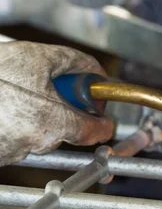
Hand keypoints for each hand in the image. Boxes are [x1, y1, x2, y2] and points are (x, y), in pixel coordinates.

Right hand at [0, 42, 113, 166]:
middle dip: (64, 110)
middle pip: (64, 130)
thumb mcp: (40, 56)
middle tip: (51, 88)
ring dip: (37, 115)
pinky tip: (5, 104)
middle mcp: (34, 143)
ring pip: (38, 133)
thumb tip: (97, 72)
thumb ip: (76, 63)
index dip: (101, 122)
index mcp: (52, 122)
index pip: (91, 132)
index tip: (105, 118)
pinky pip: (15, 138)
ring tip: (18, 90)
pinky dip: (16, 123)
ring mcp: (12, 152)